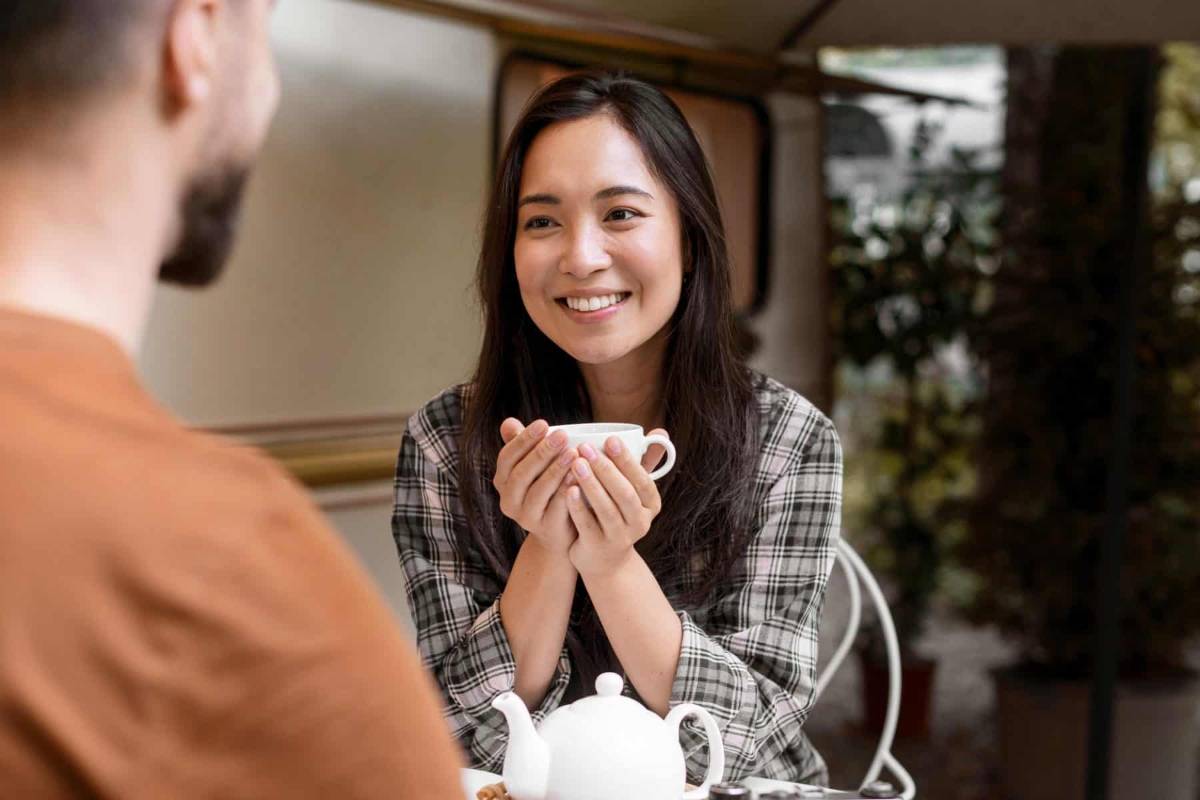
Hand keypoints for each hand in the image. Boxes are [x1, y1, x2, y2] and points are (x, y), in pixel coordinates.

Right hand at [494, 418, 579, 556]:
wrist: (560, 529)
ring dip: (555, 471)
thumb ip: (523, 445)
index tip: (544, 423)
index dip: (524, 440)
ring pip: (538, 492)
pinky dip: (566, 491)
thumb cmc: (548, 488)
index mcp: (503, 481)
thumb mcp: (534, 466)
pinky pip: (556, 509)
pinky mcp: (546, 528)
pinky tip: (578, 476)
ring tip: (573, 453)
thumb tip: (508, 422)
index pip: (507, 457)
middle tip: (562, 435)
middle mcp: (508, 500)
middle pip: (522, 474)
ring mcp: (526, 517)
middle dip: (542, 453)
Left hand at [564, 430, 668, 577]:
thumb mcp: (632, 490)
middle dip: (605, 469)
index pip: (642, 480)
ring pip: (606, 509)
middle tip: (586, 448)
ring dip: (591, 485)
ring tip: (575, 464)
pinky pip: (588, 524)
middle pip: (624, 494)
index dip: (626, 460)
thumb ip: (643, 462)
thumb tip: (660, 431)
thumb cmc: (617, 513)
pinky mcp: (598, 547)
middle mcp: (640, 522)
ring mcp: (620, 538)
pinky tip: (568, 489)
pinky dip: (578, 506)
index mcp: (651, 504)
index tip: (610, 439)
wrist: (605, 561)